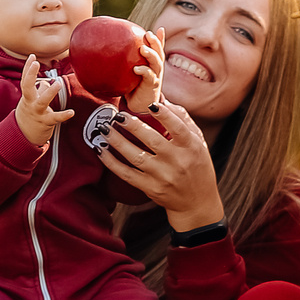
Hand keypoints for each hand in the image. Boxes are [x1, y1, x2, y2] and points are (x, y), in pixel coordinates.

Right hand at [16, 54, 75, 145]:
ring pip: (42, 102)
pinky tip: (71, 112)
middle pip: (27, 87)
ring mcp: (37, 113)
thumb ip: (39, 90)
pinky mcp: (45, 122)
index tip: (32, 56)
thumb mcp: (31, 101)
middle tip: (37, 63)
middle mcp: (30, 103)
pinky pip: (54, 118)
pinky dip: (63, 115)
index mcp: (27, 96)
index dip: (28, 68)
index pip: (25, 79)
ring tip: (58, 84)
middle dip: (30, 75)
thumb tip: (45, 82)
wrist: (24, 137)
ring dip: (49, 93)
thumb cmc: (30, 115)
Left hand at [96, 100, 223, 230]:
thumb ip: (181, 119)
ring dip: (117, 141)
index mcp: (191, 147)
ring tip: (105, 129)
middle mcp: (177, 161)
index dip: (164, 115)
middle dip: (132, 125)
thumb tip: (160, 98)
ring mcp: (162, 176)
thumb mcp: (198, 141)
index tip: (150, 104)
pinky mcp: (150, 188)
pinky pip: (126, 174)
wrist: (196, 202)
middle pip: (152, 140)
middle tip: (118, 115)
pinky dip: (111, 162)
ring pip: (135, 156)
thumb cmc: (197, 165)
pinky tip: (101, 150)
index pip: (178, 128)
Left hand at [122, 28, 164, 113]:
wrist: (138, 106)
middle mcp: (156, 69)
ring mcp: (155, 77)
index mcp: (153, 64)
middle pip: (159, 53)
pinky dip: (144, 71)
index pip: (158, 49)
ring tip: (143, 49)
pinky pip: (149, 76)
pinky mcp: (151, 86)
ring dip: (151, 54)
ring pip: (157, 63)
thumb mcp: (130, 72)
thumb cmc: (133, 87)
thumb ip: (125, 62)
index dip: (160, 39)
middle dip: (156, 42)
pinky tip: (136, 68)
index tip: (159, 29)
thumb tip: (108, 49)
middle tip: (148, 34)